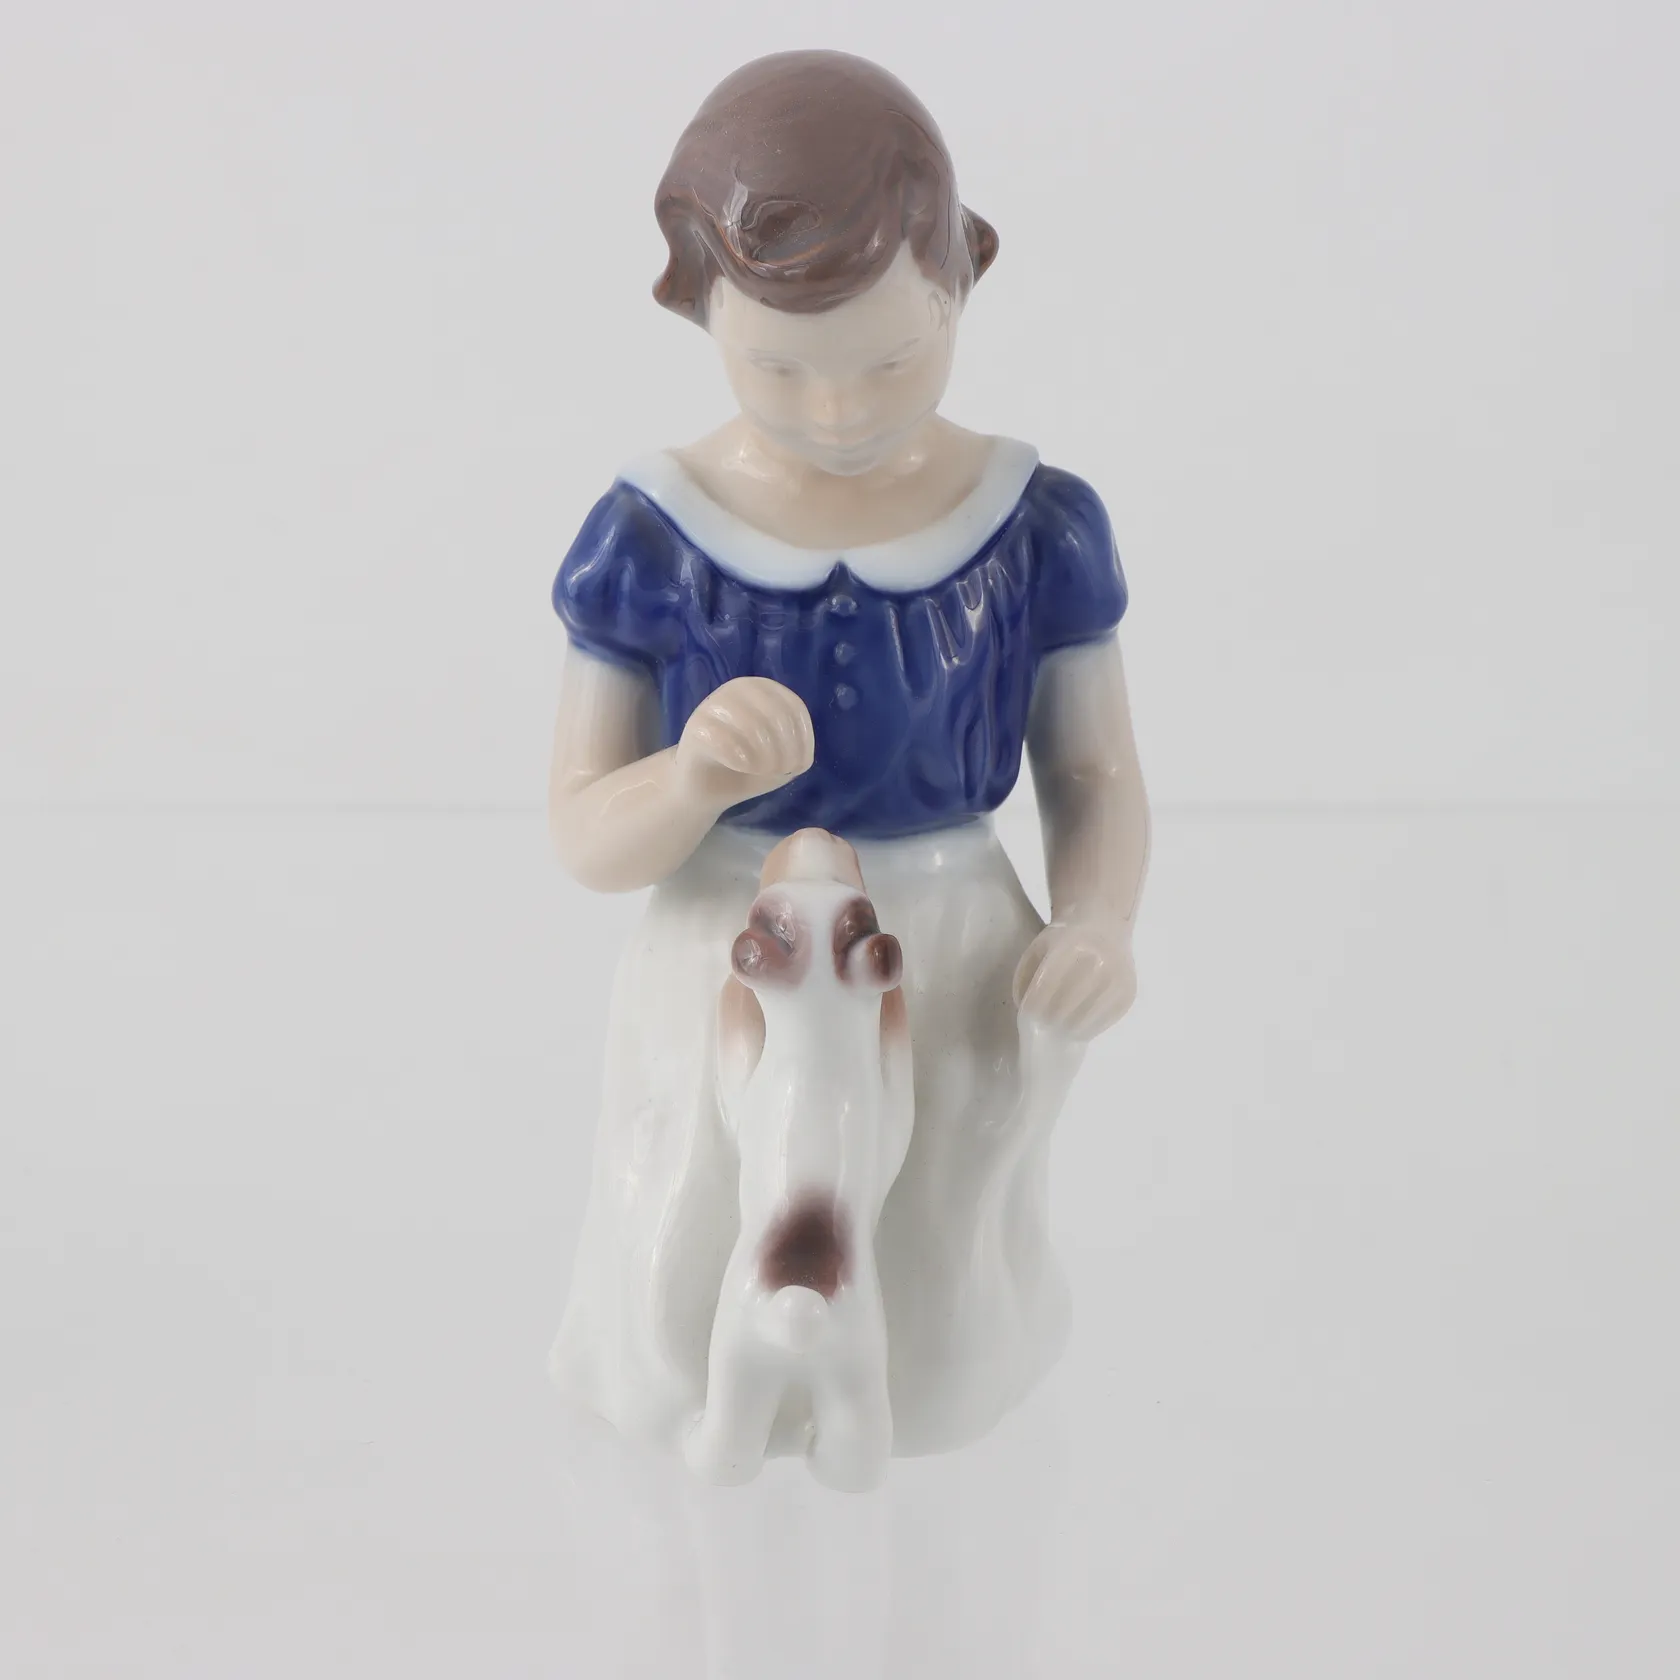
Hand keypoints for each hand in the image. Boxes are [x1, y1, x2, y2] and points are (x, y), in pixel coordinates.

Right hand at [675, 678, 814, 808]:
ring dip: (766, 757)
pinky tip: (743, 767)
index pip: (794, 708)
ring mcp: (714, 704)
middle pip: (777, 717)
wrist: (705, 784)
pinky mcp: (696, 726)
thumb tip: (798, 755)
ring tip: (762, 770)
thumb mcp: (781, 757)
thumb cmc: (747, 765)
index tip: (799, 765)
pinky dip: (742, 760)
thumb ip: (795, 750)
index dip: (803, 740)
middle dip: (786, 751)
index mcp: (763, 689)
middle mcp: (738, 689)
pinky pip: (727, 741)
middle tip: (779, 770)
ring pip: (753, 727)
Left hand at [1012, 920, 1136, 1040]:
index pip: (1045, 987)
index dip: (1033, 1008)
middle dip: (1050, 1021)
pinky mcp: (1128, 993)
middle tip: (1043, 1027)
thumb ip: (1025, 977)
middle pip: (1066, 1007)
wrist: (1103, 924)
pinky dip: (1089, 1028)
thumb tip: (1024, 1010)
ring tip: (1060, 1028)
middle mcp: (1097, 962)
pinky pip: (1105, 1021)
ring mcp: (1117, 979)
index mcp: (1068, 947)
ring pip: (1086, 1019)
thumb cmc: (1064, 939)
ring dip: (1069, 1029)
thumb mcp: (1038, 948)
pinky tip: (1080, 1024)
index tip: (1027, 1018)